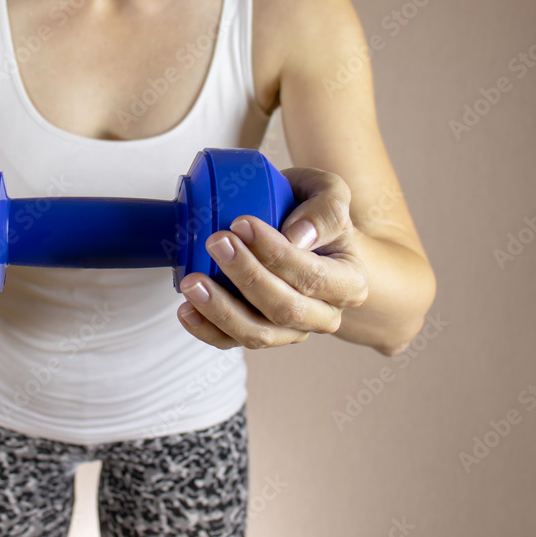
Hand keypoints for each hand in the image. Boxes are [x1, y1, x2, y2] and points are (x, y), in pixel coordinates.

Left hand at [176, 167, 367, 349]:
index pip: (313, 276)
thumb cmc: (313, 212)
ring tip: (192, 281)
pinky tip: (186, 309)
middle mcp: (325, 315)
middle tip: (215, 242)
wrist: (305, 237)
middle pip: (285, 309)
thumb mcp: (329, 193)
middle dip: (246, 277)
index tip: (241, 223)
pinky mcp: (261, 335)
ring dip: (221, 310)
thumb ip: (326, 208)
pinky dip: (206, 329)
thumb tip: (298, 237)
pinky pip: (232, 343)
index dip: (275, 254)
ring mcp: (292, 331)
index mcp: (349, 282)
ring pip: (258, 334)